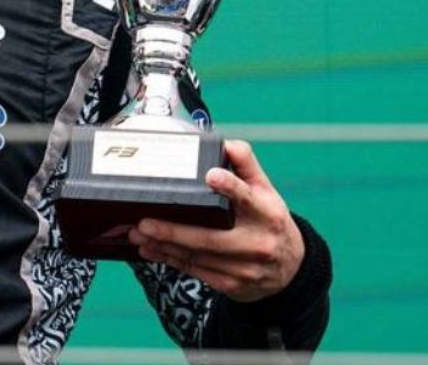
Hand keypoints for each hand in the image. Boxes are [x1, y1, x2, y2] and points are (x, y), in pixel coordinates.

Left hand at [129, 139, 303, 302]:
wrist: (290, 267)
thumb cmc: (269, 221)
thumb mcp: (266, 191)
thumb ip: (246, 164)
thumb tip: (225, 143)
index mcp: (267, 214)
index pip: (247, 198)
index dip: (230, 187)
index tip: (210, 175)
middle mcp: (257, 242)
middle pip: (211, 238)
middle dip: (174, 231)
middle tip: (145, 222)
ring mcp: (245, 267)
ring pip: (198, 257)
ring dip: (164, 245)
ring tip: (138, 233)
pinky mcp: (232, 284)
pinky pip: (196, 270)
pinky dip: (170, 260)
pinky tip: (150, 250)